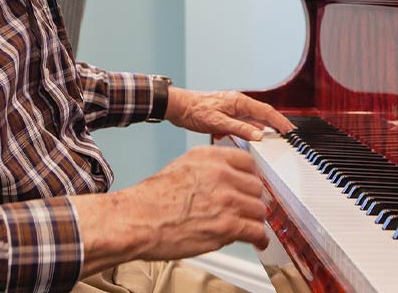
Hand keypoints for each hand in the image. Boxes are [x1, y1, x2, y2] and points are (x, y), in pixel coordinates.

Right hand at [74, 146, 269, 271]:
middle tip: (249, 209)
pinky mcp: (227, 225)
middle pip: (256, 187)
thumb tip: (224, 180)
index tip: (251, 186)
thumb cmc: (151, 199)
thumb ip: (207, 170)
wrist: (137, 220)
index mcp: (210, 157)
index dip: (251, 177)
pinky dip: (260, 238)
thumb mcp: (181, 167)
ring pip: (259, 209)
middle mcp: (222, 174)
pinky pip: (256, 231)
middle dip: (253, 200)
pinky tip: (258, 241)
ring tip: (251, 227)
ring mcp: (227, 200)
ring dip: (255, 220)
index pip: (248, 162)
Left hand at [166, 88, 294, 140]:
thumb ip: (240, 129)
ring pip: (253, 118)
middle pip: (263, 114)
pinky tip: (252, 136)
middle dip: (276, 123)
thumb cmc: (194, 111)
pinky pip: (243, 121)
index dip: (280, 121)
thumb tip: (259, 136)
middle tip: (288, 133)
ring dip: (263, 127)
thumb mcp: (218, 123)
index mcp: (239, 102)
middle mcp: (238, 103)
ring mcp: (232, 108)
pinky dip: (250, 129)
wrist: (178, 107)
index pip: (266, 111)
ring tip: (274, 137)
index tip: (290, 130)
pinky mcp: (226, 114)